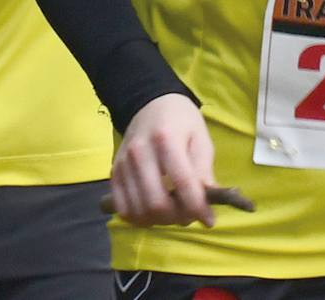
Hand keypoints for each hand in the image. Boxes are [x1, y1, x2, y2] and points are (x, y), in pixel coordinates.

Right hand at [111, 94, 217, 227]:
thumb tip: (207, 204)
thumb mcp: (201, 139)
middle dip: (178, 217)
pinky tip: (154, 212)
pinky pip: (123, 208)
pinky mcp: (114, 172)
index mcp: (166, 138)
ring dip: (161, 220)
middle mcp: (140, 151)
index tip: (209, 219)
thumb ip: (204, 171)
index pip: (182, 183)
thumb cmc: (182, 122)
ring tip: (173, 211)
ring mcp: (123, 163)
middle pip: (157, 202)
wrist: (150, 104)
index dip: (198, 207)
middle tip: (190, 214)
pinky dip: (140, 218)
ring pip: (140, 210)